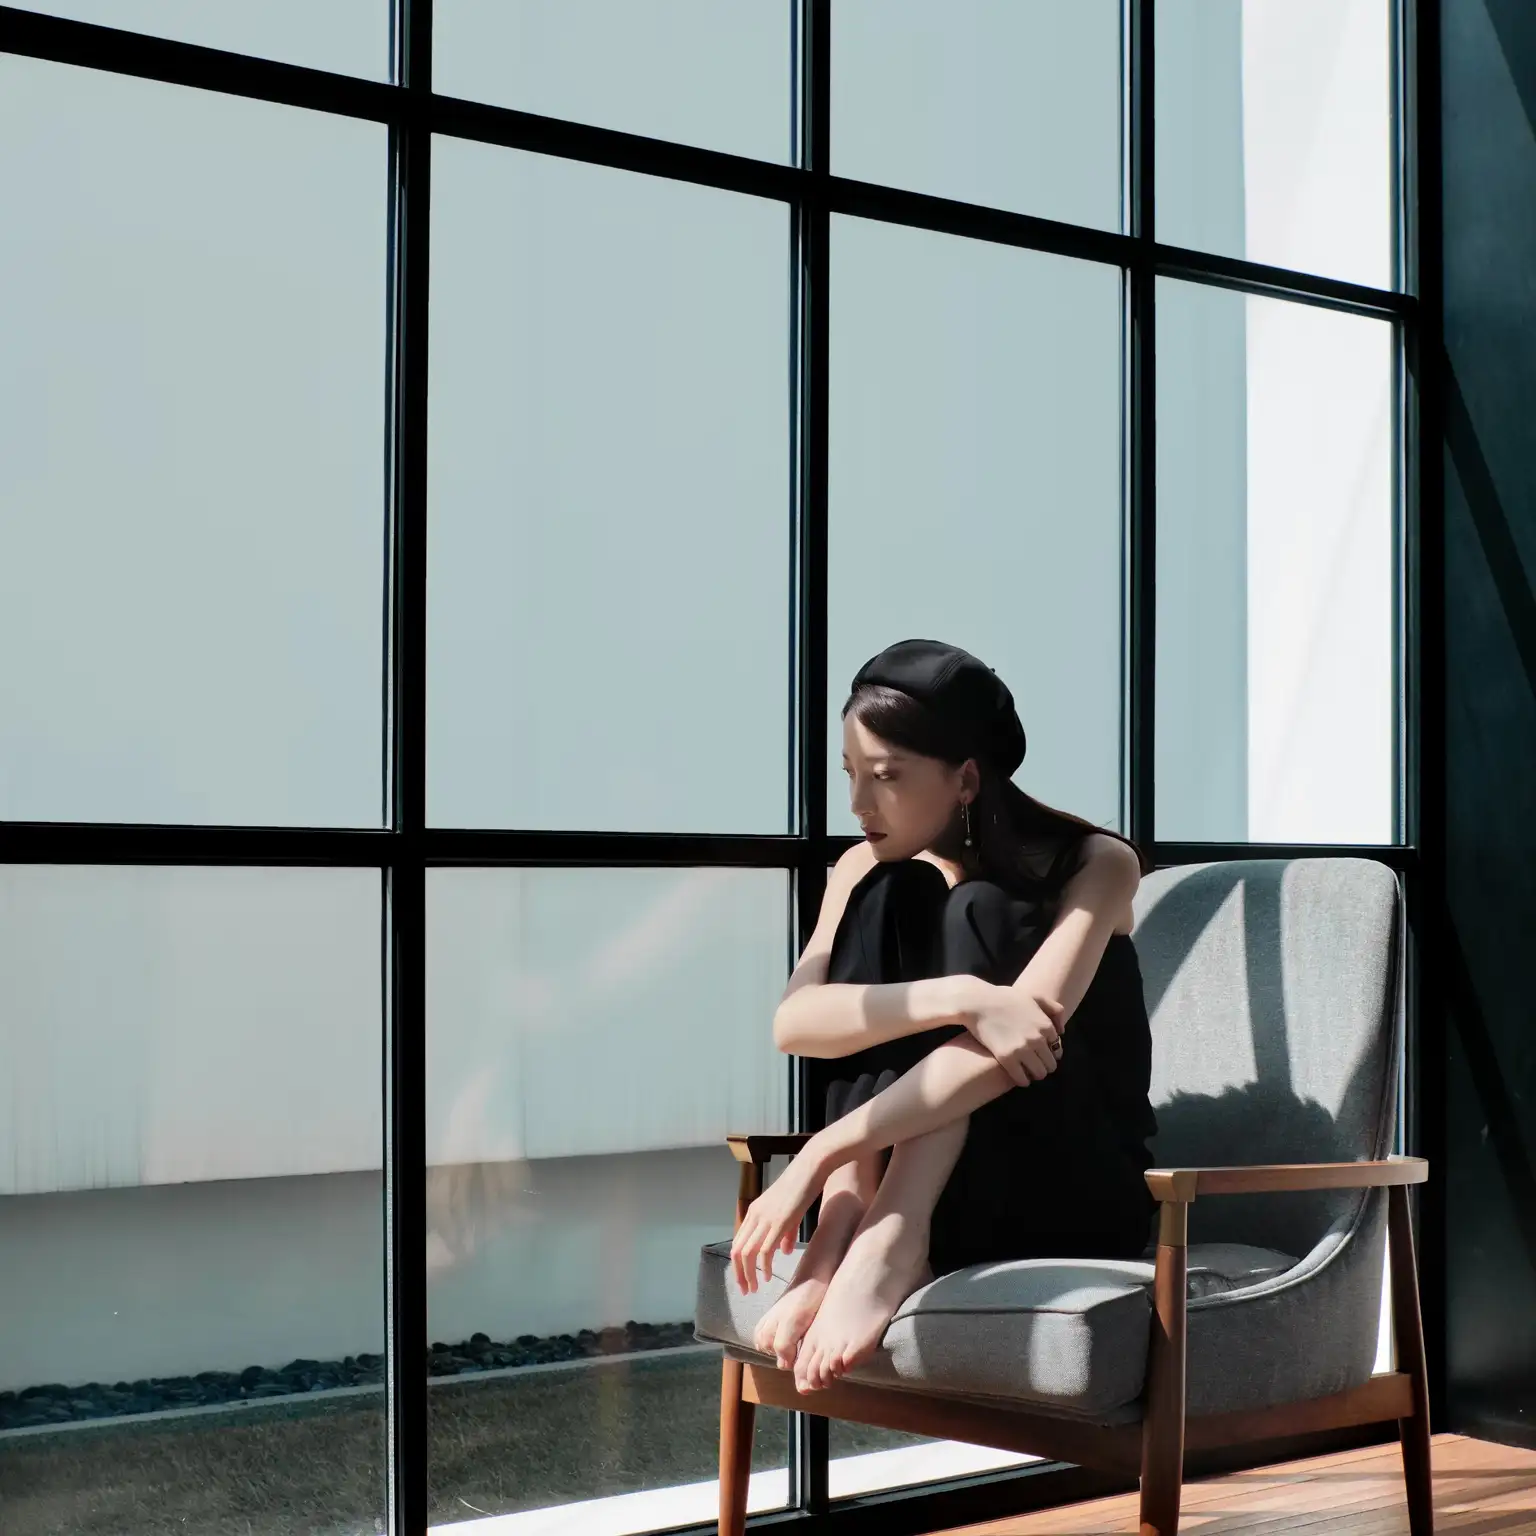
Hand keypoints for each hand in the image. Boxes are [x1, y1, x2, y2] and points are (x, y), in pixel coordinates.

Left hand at [730, 1144, 827, 1294]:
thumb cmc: (802, 1187)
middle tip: (747, 1290)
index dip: (738, 1264)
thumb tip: (784, 1251)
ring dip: (749, 1274)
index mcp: (754, 1211)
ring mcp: (765, 1218)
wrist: (811, 1167)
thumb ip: (785, 1232)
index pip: (738, 1242)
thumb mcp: (790, 1212)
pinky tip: (767, 1277)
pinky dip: (763, 1267)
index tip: (745, 1279)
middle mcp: (755, 1215)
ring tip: (755, 1288)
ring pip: (747, 1253)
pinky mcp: (778, 1222)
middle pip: (737, 1251)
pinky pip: (764, 1250)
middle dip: (739, 1274)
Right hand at [962, 982, 1065, 1087]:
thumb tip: (1062, 1032)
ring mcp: (1023, 1049)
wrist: (977, 1002)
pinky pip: (1022, 1079)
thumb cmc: (1003, 997)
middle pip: (1051, 1064)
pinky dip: (1022, 1080)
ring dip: (1034, 1074)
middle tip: (1033, 1063)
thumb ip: (1054, 1009)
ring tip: (1025, 1070)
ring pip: (1039, 1074)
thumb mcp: (1034, 996)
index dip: (1048, 1052)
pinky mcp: (1007, 1058)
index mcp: (1045, 1025)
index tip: (1039, 1053)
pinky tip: (1017, 1076)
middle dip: (1043, 1065)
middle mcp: (1037, 1039)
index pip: (1057, 1049)